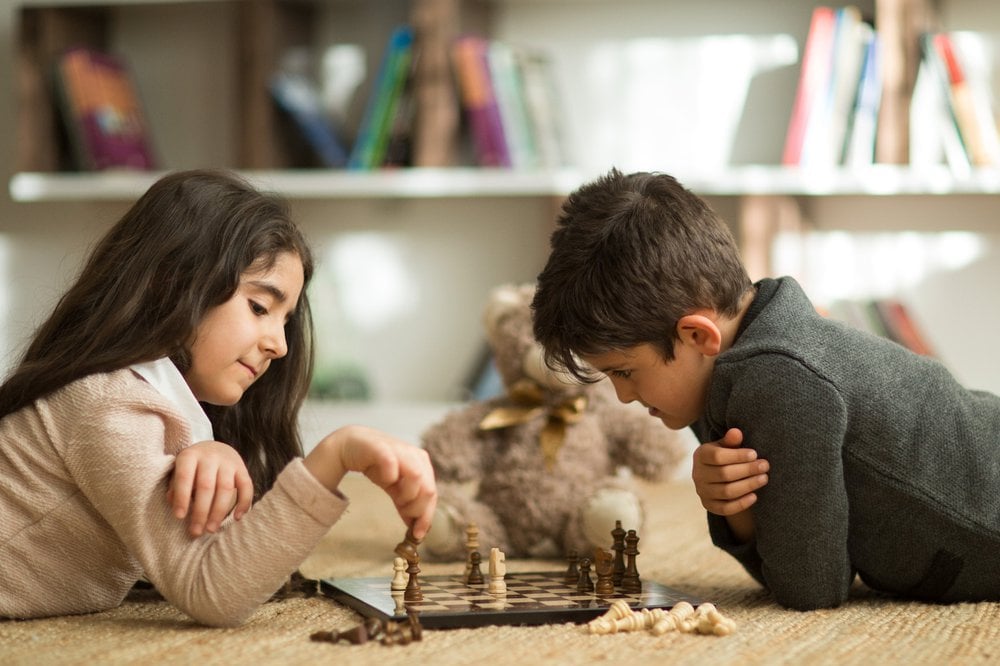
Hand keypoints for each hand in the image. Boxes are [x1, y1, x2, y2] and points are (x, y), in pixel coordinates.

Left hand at [168, 440, 253, 536]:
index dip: (182, 497)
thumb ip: (175, 486)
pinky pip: (246, 487)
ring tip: (211, 529)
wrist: (215, 447)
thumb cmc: (192, 466)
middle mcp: (210, 457)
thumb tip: (174, 504)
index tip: (180, 517)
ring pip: (226, 489)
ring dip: (219, 512)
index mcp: (190, 456)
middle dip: (201, 511)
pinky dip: (243, 503)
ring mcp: (228, 462)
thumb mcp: (179, 471)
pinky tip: (236, 518)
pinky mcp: (242, 468)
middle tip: (196, 531)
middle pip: (206, 486)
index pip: (185, 477)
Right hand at [304, 425, 437, 539]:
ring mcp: (399, 450)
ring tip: (397, 499)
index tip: (418, 535)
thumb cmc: (376, 465)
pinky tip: (386, 481)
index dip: (426, 516)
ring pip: (416, 476)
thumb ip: (405, 504)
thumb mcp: (394, 488)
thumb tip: (416, 529)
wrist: (351, 445)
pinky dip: (392, 476)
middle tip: (404, 514)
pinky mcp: (381, 447)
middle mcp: (414, 455)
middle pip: (428, 489)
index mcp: (422, 464)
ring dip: (408, 495)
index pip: (431, 493)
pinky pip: (392, 463)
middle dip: (417, 509)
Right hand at [691, 428, 768, 515]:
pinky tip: (755, 496)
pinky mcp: (709, 506)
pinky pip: (725, 508)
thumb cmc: (725, 456)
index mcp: (700, 455)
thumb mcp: (726, 445)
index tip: (755, 454)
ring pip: (727, 492)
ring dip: (748, 485)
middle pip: (724, 474)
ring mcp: (702, 491)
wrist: (715, 476)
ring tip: (764, 478)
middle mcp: (697, 474)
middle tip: (765, 466)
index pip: (717, 457)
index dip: (737, 456)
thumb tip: (736, 432)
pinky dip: (741, 504)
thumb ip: (731, 440)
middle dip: (747, 470)